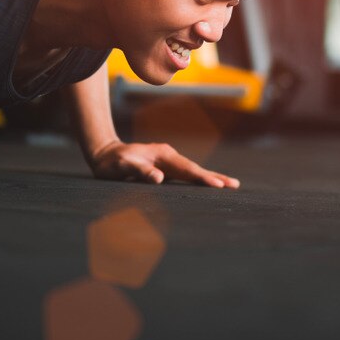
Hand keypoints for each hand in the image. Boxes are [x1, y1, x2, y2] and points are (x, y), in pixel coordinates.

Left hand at [89, 141, 239, 188]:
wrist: (105, 154)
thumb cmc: (113, 162)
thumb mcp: (123, 166)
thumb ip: (140, 171)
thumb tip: (160, 179)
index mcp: (163, 155)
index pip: (186, 169)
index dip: (202, 178)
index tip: (218, 186)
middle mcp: (169, 156)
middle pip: (195, 169)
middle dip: (215, 177)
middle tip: (235, 185)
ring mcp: (168, 161)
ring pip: (192, 171)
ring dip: (211, 178)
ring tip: (229, 185)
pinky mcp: (166, 168)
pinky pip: (186, 175)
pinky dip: (199, 179)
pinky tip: (208, 185)